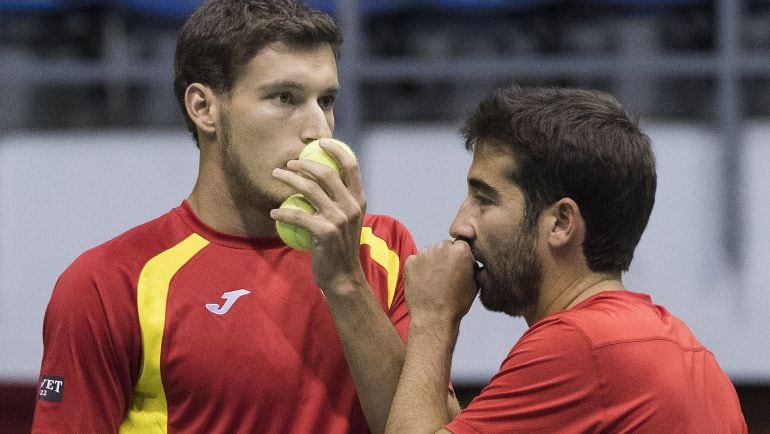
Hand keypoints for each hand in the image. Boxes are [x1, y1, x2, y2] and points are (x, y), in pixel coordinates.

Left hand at [271, 139, 366, 292]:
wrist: (343, 276)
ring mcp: (339, 219)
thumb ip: (339, 200)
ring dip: (288, 179)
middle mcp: (351, 206)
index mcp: (359, 199)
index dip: (336, 149)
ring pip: (309, 189)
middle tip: (289, 163)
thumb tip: (320, 176)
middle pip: (326, 173)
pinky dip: (282, 213)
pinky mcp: (325, 232)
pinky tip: (274, 213)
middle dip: (304, 163)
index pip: (351, 165)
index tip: (320, 142)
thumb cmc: (340, 246)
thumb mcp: (347, 220)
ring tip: (276, 176)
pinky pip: (298, 215)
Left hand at [403, 239, 477, 324]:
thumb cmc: (455, 303)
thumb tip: (470, 259)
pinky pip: (416, 260)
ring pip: (429, 253)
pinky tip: (423, 283)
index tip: (457, 267)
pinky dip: (418, 269)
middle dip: (445, 257)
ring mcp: (424, 254)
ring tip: (433, 282)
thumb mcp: (475, 283)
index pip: (461, 244)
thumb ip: (473, 265)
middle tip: (445, 276)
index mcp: (461, 250)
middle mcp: (442, 247)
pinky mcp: (410, 261)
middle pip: (444, 246)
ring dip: (431, 262)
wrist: (434, 317)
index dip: (459, 256)